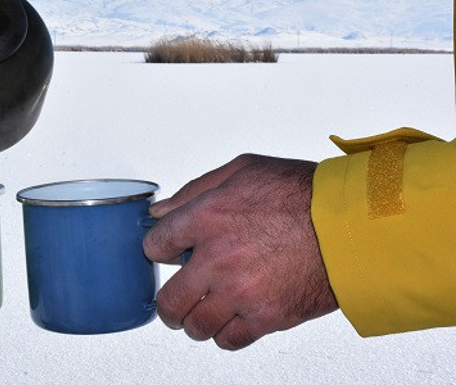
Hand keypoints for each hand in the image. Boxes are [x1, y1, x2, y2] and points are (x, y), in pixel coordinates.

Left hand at [143, 154, 337, 349]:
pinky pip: (229, 340)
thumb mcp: (243, 169)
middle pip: (168, 299)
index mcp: (207, 217)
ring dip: (196, 320)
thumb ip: (195, 190)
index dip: (158, 249)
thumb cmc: (303, 193)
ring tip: (206, 309)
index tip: (167, 252)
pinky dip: (226, 333)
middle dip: (169, 301)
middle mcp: (218, 259)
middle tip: (175, 299)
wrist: (353, 225)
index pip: (156, 244)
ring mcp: (241, 292)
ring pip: (195, 326)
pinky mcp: (266, 317)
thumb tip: (162, 210)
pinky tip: (232, 318)